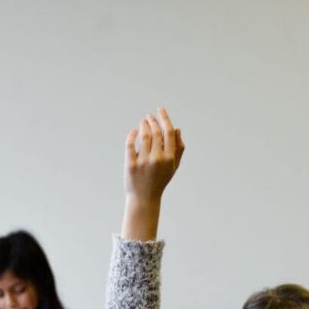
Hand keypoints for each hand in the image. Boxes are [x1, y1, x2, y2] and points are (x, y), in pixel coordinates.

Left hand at [122, 107, 184, 239]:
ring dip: (143, 125)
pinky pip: (130, 144)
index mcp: (169, 158)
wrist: (144, 198)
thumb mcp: (173, 167)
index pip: (168, 132)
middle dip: (152, 121)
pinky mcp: (131, 165)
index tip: (160, 109)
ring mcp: (143, 162)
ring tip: (143, 122)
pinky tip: (133, 131)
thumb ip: (178, 149)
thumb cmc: (160, 180)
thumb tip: (177, 129)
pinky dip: (132, 135)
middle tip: (149, 117)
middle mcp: (157, 159)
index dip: (164, 118)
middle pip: (155, 132)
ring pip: (143, 136)